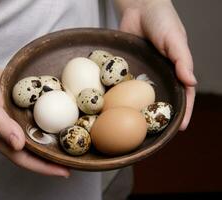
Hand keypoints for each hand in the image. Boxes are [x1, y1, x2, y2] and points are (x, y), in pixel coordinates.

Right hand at [0, 62, 69, 176]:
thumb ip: (1, 125)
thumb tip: (19, 145)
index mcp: (1, 139)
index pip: (25, 160)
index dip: (45, 168)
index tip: (65, 172)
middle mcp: (11, 134)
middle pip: (35, 152)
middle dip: (54, 158)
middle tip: (76, 159)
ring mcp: (17, 123)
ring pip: (39, 137)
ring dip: (55, 142)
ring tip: (75, 142)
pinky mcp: (21, 112)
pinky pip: (39, 121)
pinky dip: (52, 123)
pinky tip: (65, 120)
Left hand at [117, 0, 196, 129]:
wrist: (139, 7)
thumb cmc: (163, 21)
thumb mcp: (175, 39)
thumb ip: (183, 59)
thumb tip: (191, 82)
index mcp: (176, 70)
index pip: (183, 95)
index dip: (183, 112)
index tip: (180, 129)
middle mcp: (159, 75)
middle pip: (160, 100)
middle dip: (158, 117)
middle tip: (154, 135)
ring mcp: (142, 73)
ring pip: (141, 96)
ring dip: (138, 111)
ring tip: (133, 128)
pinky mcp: (127, 69)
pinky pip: (124, 84)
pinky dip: (121, 96)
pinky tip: (115, 108)